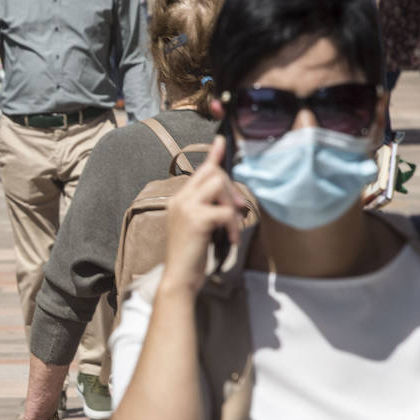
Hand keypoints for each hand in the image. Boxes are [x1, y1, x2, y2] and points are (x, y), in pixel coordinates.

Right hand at [162, 135, 248, 295]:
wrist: (179, 278)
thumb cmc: (191, 257)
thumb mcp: (197, 228)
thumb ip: (207, 209)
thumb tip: (230, 201)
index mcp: (179, 200)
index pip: (200, 170)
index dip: (213, 155)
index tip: (221, 141)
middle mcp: (180, 199)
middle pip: (213, 173)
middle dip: (232, 188)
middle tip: (240, 210)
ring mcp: (187, 208)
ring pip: (219, 184)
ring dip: (232, 203)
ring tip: (233, 224)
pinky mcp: (197, 220)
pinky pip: (226, 212)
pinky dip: (233, 225)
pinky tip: (231, 239)